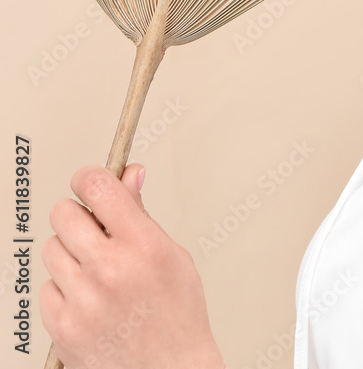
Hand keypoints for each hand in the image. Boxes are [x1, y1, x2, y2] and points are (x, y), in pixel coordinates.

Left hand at [39, 163, 226, 368]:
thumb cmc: (178, 317)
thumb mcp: (173, 255)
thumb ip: (142, 213)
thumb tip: (130, 173)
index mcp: (142, 245)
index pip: (97, 186)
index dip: (90, 177)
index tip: (91, 181)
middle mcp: (110, 270)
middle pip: (64, 213)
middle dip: (78, 215)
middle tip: (92, 229)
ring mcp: (83, 300)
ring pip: (51, 248)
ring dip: (69, 253)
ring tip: (93, 270)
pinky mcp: (63, 328)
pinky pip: (46, 288)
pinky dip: (63, 289)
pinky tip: (86, 297)